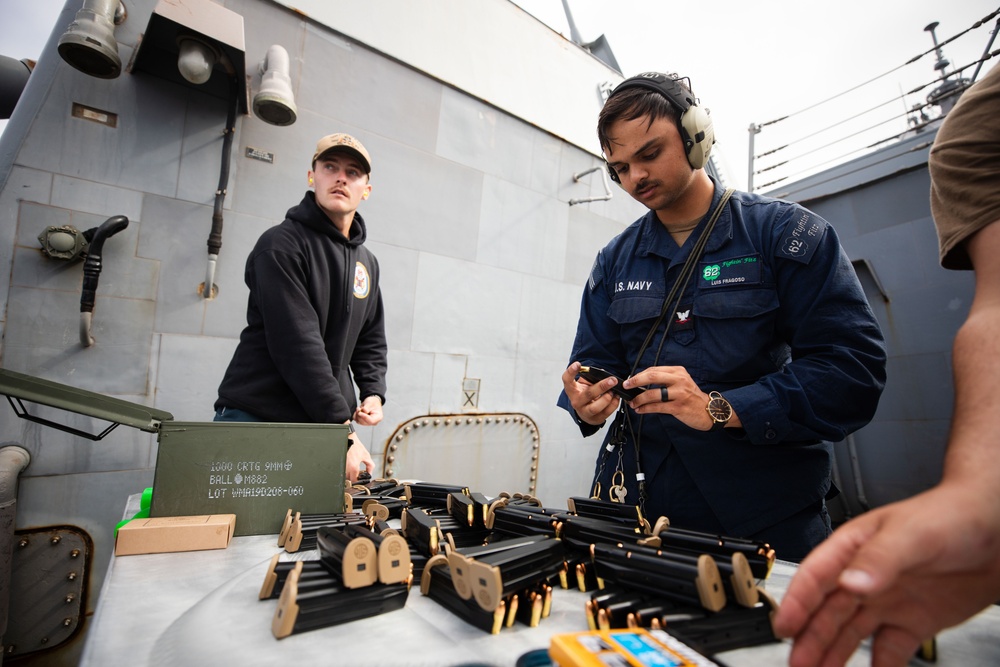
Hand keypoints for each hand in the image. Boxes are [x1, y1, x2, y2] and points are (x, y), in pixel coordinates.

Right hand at [345, 432, 375, 483]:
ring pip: (344, 475)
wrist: (349, 439)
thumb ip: (370, 466)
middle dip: (353, 478)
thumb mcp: (366, 456)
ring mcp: (342, 465)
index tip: (360, 479)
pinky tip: (349, 466)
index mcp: (354, 467)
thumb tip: (370, 473)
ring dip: (349, 474)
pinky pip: (342, 470)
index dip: (357, 481)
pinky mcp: (340, 462)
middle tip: (357, 475)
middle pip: (348, 479)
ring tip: (353, 470)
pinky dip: (345, 470)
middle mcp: (347, 467)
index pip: (354, 480)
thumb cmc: (356, 446)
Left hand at [353, 395, 382, 425]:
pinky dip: (355, 415)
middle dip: (359, 415)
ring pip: (359, 421)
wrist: (372, 402)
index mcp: (378, 417)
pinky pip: (356, 420)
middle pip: (364, 422)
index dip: (364, 417)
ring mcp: (368, 422)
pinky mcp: (363, 422)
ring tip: (360, 408)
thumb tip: (364, 411)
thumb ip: (367, 407)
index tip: (360, 412)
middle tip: (359, 408)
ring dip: (357, 414)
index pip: (371, 421)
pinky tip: (358, 411)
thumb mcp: (370, 402)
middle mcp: (373, 422)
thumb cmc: (373, 402)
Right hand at [562, 361, 620, 425]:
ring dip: (607, 398)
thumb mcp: (584, 384)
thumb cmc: (585, 394)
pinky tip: (616, 397)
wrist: (585, 412)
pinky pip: (606, 412)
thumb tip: (603, 373)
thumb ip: (590, 377)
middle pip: (588, 394)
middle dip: (602, 386)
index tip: (578, 364)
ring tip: (613, 391)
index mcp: (572, 390)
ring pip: (596, 407)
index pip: (567, 380)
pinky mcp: (595, 419)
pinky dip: (614, 404)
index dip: (571, 372)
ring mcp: (585, 412)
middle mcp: (577, 402)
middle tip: (612, 380)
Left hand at [623, 366, 739, 429]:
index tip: (630, 380)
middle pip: (652, 376)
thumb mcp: (681, 382)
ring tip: (633, 403)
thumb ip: (665, 380)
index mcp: (678, 371)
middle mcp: (679, 380)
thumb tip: (641, 382)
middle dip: (635, 381)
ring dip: (639, 399)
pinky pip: (658, 407)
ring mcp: (680, 393)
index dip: (639, 375)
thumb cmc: (692, 396)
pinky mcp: (679, 407)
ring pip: (653, 394)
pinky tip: (640, 410)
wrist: (709, 410)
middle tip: (626, 386)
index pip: (654, 370)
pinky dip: (646, 409)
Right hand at [773, 481, 999, 666]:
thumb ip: (880, 559)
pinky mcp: (913, 620)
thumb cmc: (951, 515)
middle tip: (797, 664)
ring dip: (832, 654)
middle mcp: (865, 576)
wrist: (998, 529)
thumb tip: (851, 585)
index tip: (785, 626)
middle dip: (810, 639)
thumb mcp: (910, 534)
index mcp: (853, 548)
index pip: (816, 577)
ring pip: (851, 633)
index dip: (798, 602)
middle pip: (828, 611)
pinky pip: (888, 650)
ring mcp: (888, 600)